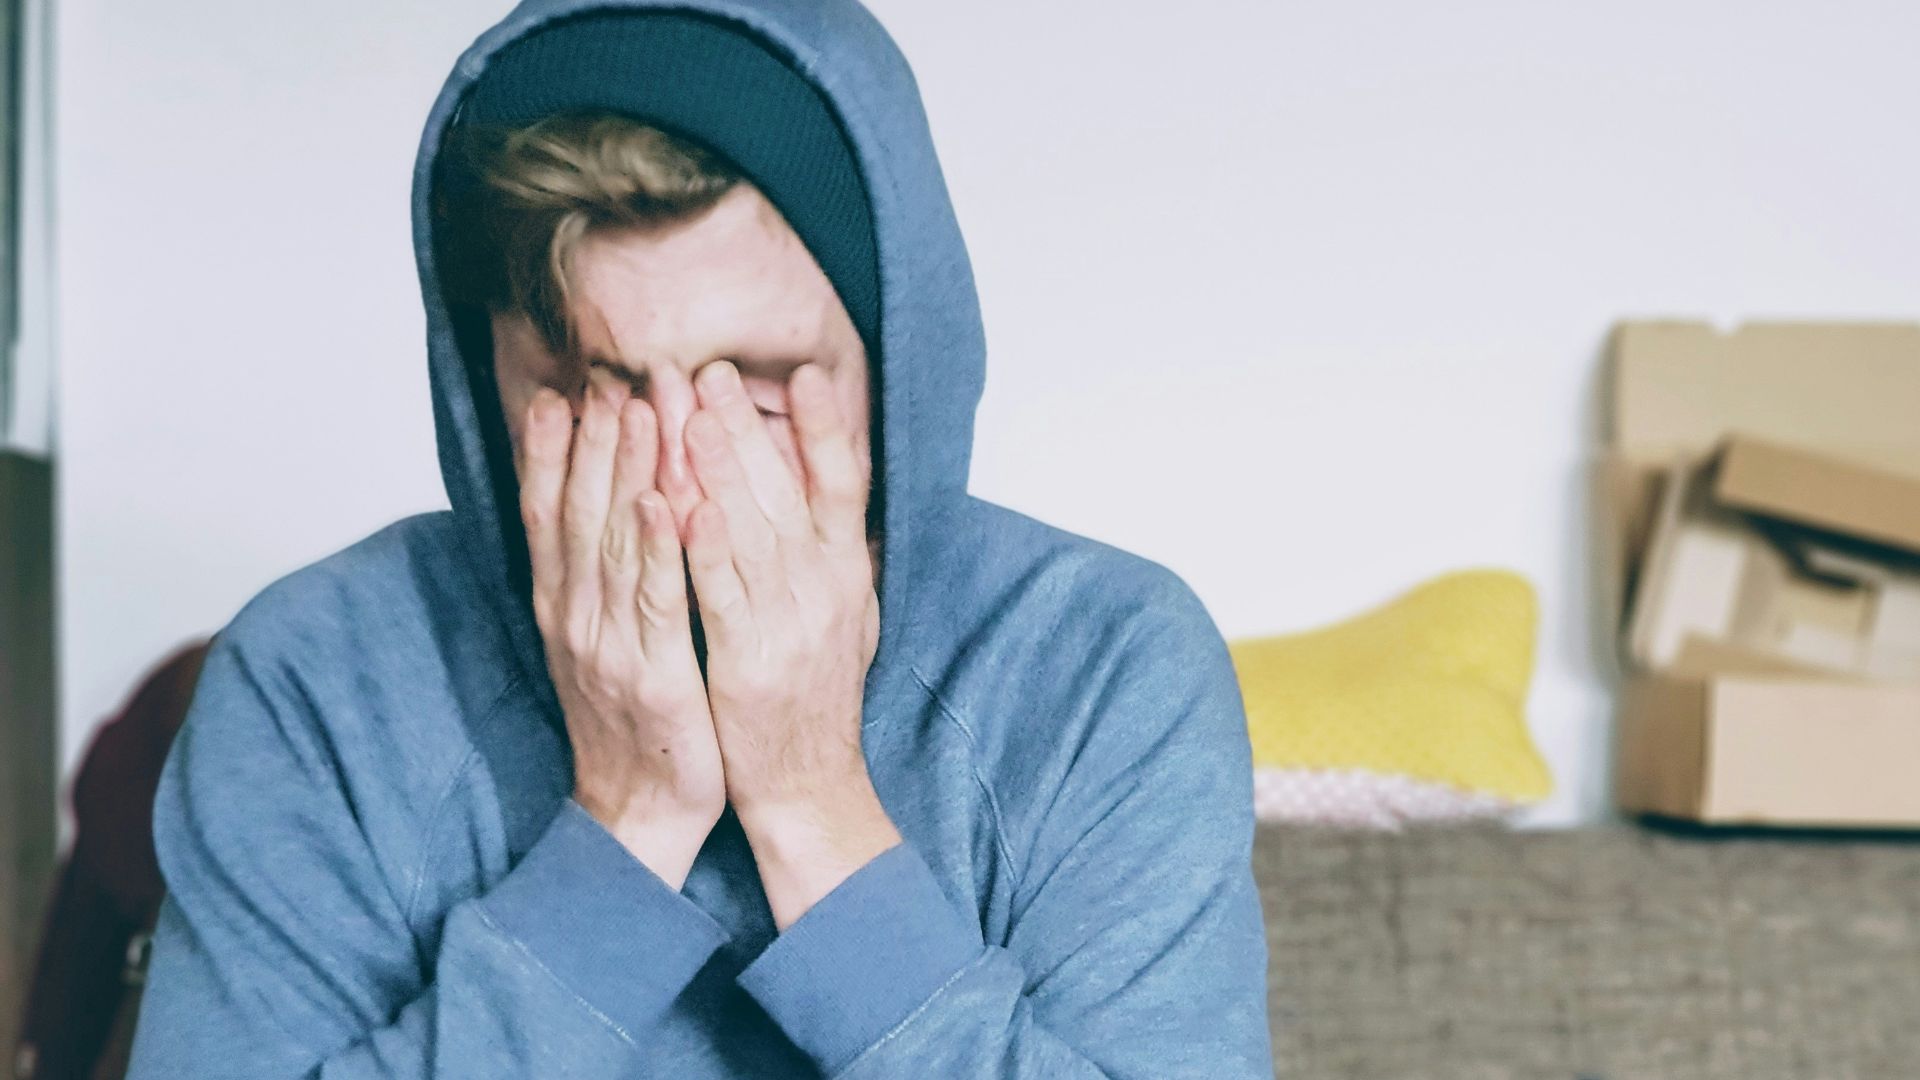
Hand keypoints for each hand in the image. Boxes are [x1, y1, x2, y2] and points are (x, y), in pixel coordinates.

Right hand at [519, 366, 725, 888]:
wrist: (637, 813)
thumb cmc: (632, 722)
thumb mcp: (600, 643)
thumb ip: (596, 579)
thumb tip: (600, 510)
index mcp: (563, 608)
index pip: (548, 515)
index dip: (552, 453)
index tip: (561, 391)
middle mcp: (576, 618)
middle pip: (579, 513)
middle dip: (594, 440)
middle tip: (608, 375)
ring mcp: (610, 645)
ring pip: (615, 543)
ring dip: (626, 471)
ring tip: (639, 408)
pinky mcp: (654, 674)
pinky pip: (657, 600)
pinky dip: (657, 548)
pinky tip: (664, 500)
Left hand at [681, 359, 898, 928]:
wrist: (809, 787)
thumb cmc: (815, 699)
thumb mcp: (847, 617)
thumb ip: (836, 555)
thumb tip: (836, 492)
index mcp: (847, 574)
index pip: (844, 483)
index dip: (826, 427)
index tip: (804, 372)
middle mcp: (826, 590)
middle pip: (787, 491)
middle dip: (746, 426)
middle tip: (709, 369)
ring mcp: (790, 624)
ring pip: (752, 530)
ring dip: (720, 467)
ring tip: (688, 410)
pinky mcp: (749, 661)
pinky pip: (722, 594)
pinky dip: (704, 547)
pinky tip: (681, 504)